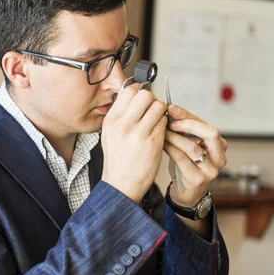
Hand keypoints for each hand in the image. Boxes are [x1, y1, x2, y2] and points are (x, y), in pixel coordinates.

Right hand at [101, 84, 167, 202]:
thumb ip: (120, 115)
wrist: (121, 184)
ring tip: (156, 122)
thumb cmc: (117, 160)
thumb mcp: (109, 134)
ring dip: (161, 112)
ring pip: (158, 106)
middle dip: (152, 100)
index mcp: (111, 120)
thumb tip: (133, 95)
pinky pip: (164, 122)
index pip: (128, 91)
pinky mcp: (153, 142)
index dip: (138, 93)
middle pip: (145, 95)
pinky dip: (164, 125)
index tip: (141, 100)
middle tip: (151, 110)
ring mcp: (138, 133)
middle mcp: (123, 124)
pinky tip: (158, 133)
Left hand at [164, 105, 227, 207]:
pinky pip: (182, 159)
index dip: (187, 115)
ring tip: (162, 132)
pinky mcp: (198, 179)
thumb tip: (170, 110)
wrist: (188, 194)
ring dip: (175, 137)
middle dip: (188, 124)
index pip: (206, 124)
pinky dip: (170, 149)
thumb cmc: (187, 166)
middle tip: (170, 122)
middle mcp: (219, 157)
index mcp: (220, 145)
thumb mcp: (189, 146)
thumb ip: (184, 131)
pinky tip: (162, 144)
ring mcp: (211, 169)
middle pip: (210, 133)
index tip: (171, 109)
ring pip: (193, 147)